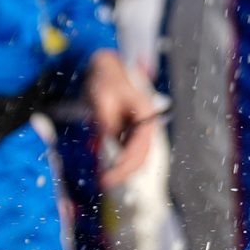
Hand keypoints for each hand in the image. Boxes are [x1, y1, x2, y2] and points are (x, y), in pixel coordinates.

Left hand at [84, 48, 160, 185]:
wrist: (105, 67)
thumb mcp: (102, 98)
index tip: (110, 174)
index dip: (127, 162)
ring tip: (106, 179)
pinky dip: (121, 161)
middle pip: (143, 154)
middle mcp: (147, 121)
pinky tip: (109, 167)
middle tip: (105, 182)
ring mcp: (140, 126)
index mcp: (145, 112)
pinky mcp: (131, 130)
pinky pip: (130, 150)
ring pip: (139, 155)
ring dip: (125, 169)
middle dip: (126, 171)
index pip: (141, 144)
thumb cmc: (105, 79)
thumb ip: (107, 121)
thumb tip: (109, 142)